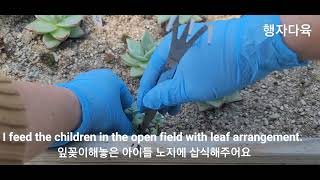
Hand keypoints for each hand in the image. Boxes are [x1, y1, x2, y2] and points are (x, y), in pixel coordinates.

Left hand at [52, 69, 132, 146]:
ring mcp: (83, 80)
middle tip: (113, 125)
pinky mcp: (71, 87)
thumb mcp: (117, 120)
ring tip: (98, 125)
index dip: (128, 112)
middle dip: (113, 112)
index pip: (126, 97)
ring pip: (97, 99)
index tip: (126, 123)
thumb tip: (128, 130)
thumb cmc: (99, 109)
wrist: (69, 107)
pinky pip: (84, 100)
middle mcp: (99, 75)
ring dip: (100, 111)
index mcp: (113, 79)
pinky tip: (86, 120)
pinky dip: (87, 109)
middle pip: (111, 98)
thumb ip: (126, 125)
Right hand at [137, 15, 306, 111]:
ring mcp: (193, 51)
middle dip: (162, 96)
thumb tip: (148, 101)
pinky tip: (188, 97)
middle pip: (164, 74)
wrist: (255, 47)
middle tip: (162, 114)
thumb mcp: (189, 86)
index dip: (146, 94)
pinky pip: (190, 72)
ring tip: (175, 110)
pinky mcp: (206, 56)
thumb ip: (165, 95)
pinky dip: (187, 86)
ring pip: (178, 74)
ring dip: (175, 93)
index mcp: (169, 49)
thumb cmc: (218, 66)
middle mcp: (178, 47)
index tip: (143, 109)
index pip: (151, 74)